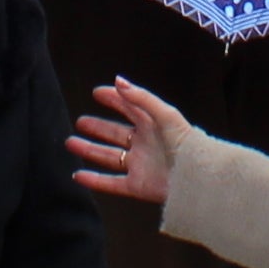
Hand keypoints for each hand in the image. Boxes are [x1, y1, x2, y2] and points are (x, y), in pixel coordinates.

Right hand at [70, 79, 189, 208]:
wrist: (197, 177)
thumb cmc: (188, 143)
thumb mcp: (165, 114)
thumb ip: (141, 98)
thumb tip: (119, 81)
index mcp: (153, 125)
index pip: (130, 108)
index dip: (114, 99)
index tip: (97, 92)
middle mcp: (144, 144)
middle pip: (115, 134)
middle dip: (98, 127)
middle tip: (80, 122)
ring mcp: (139, 165)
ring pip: (109, 157)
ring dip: (89, 150)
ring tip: (71, 143)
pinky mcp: (137, 186)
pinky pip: (111, 183)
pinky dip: (94, 180)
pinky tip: (78, 175)